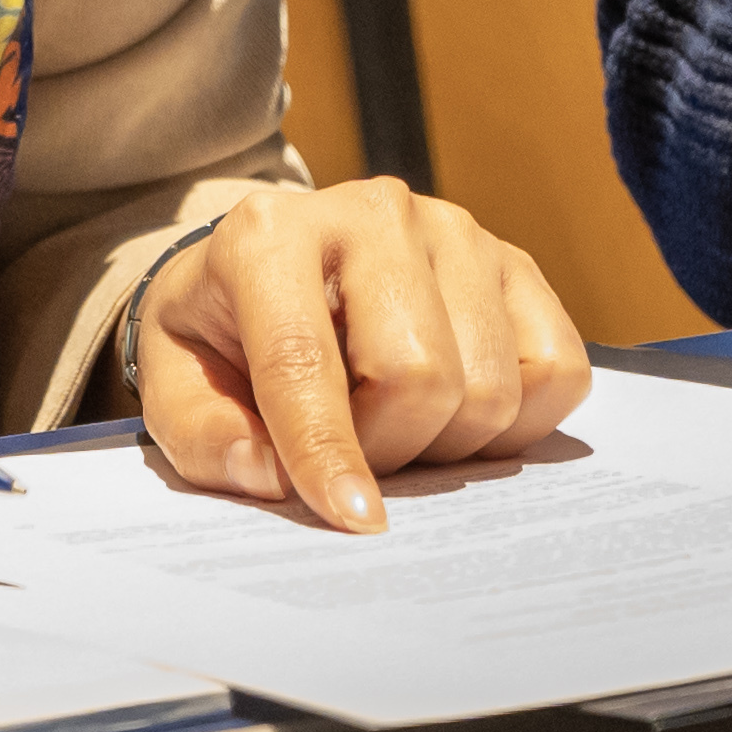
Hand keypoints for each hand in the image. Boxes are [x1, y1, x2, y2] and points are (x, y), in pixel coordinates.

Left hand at [132, 178, 588, 530]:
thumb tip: (277, 478)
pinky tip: (457, 413)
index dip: (327, 450)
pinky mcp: (515, 265)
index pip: (305, 358)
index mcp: (267, 237)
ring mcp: (455, 232)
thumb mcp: (174, 389)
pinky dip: (515, 424)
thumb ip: (210, 440)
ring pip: (490, 386)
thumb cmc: (223, 338)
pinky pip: (556, 373)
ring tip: (398, 427)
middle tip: (357, 456)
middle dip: (389, 450)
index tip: (352, 517)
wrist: (272, 272)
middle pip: (418, 375)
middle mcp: (371, 213)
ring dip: (446, 444)